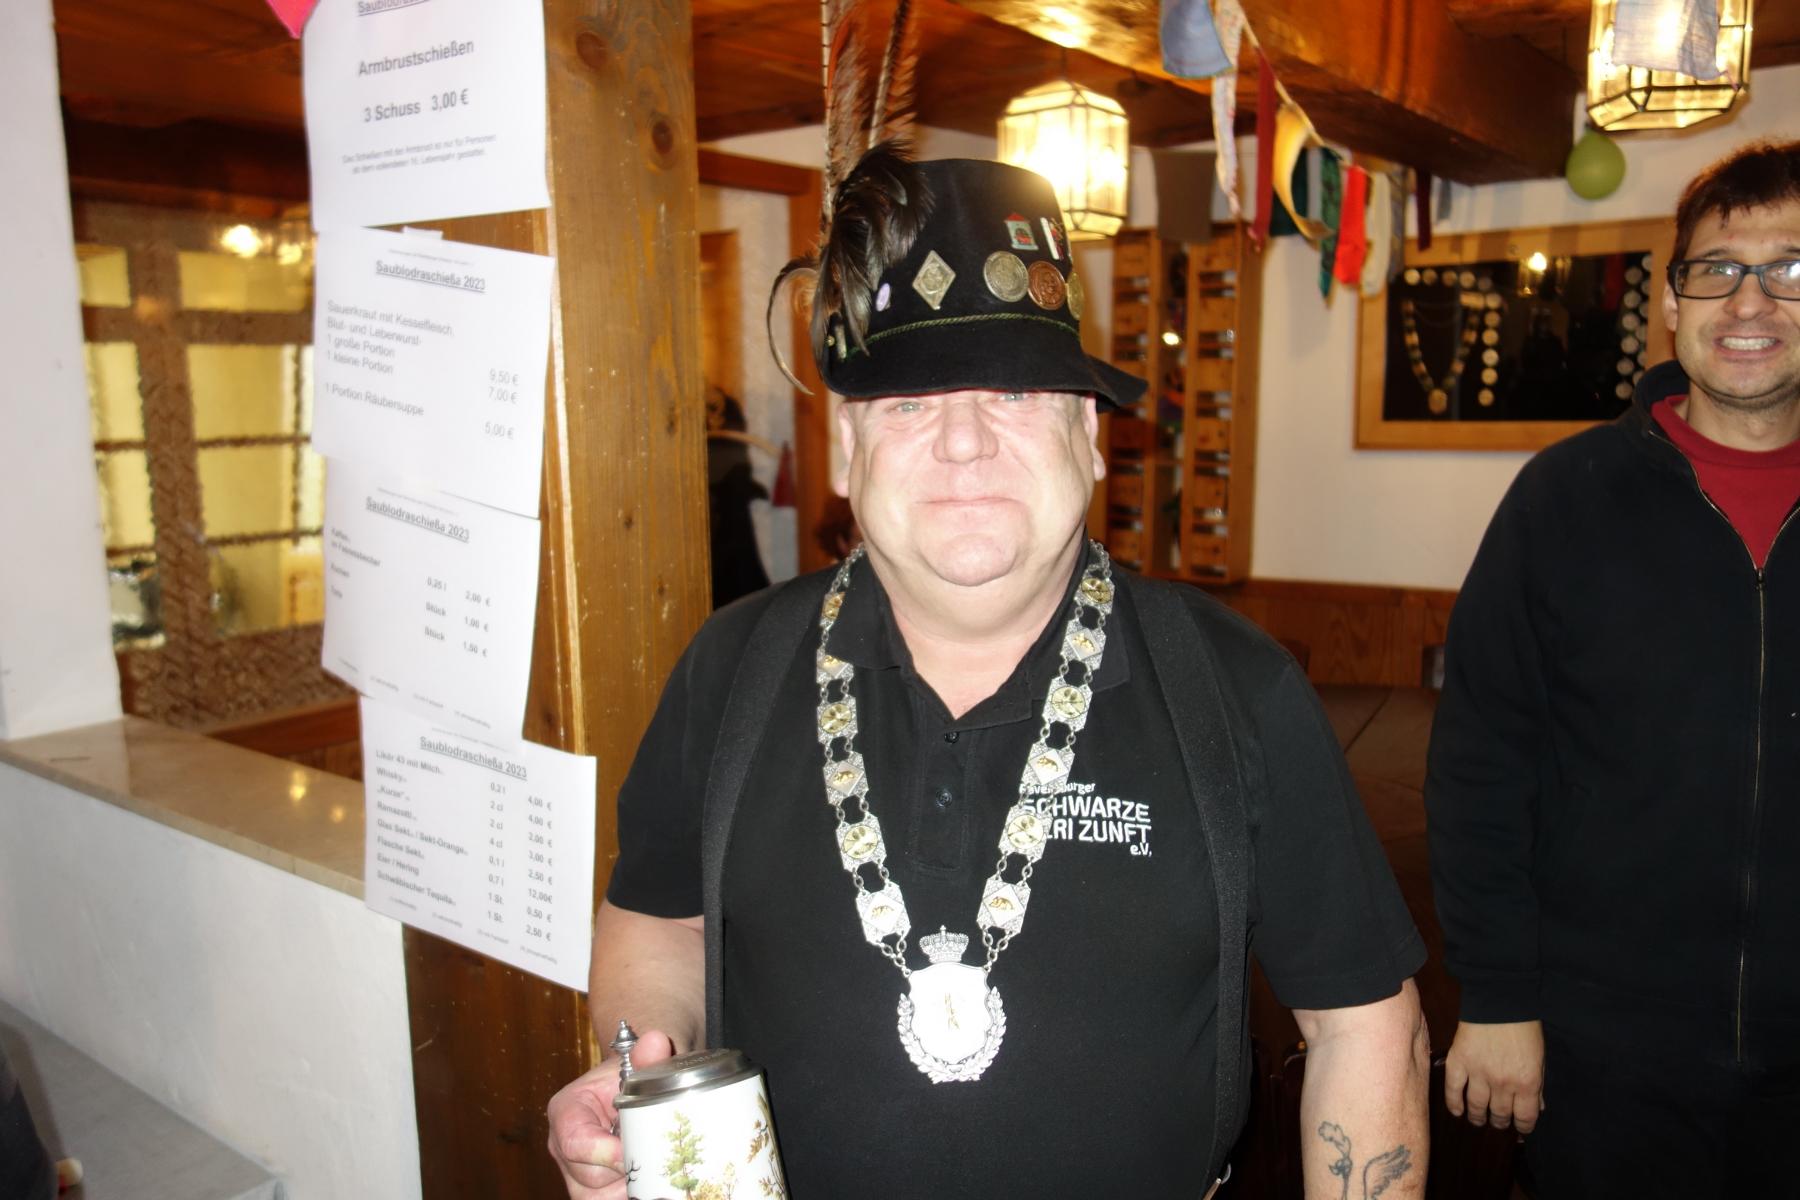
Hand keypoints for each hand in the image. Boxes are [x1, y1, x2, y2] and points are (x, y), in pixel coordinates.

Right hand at [546, 1030, 674, 1198]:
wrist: (637, 1089)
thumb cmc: (633, 1075)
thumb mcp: (639, 1063)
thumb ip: (647, 1055)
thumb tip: (658, 1042)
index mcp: (566, 1112)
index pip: (576, 1142)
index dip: (607, 1152)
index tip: (635, 1150)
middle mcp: (563, 1148)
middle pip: (592, 1177)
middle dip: (627, 1168)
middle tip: (658, 1154)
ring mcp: (576, 1175)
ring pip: (602, 1196)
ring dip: (633, 1185)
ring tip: (658, 1164)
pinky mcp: (593, 1192)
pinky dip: (634, 1193)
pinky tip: (654, 1181)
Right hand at [1443, 1019, 1543, 1133]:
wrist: (1500, 999)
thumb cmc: (1525, 1027)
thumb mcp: (1539, 1058)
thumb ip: (1538, 1085)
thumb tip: (1536, 1107)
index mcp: (1527, 1083)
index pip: (1525, 1117)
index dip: (1523, 1127)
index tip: (1521, 1128)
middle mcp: (1503, 1084)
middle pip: (1500, 1114)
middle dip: (1500, 1122)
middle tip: (1498, 1122)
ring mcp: (1478, 1074)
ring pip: (1476, 1106)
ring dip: (1478, 1117)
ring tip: (1478, 1120)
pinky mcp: (1458, 1062)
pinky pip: (1453, 1089)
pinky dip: (1454, 1103)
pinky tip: (1457, 1111)